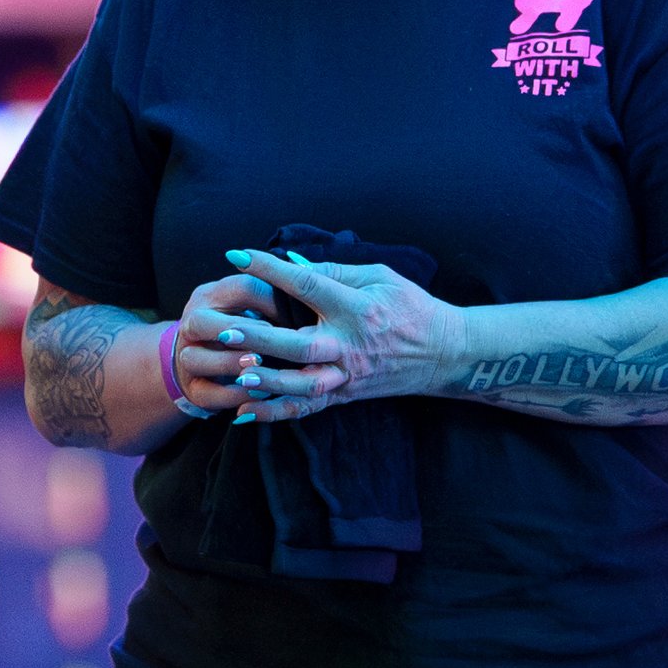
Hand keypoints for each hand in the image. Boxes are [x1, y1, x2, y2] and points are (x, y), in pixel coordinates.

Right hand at [165, 272, 284, 417]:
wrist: (207, 360)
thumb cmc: (244, 328)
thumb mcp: (254, 309)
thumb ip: (273, 302)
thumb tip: (307, 304)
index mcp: (211, 296)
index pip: (240, 289)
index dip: (271, 300)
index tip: (296, 313)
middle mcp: (191, 323)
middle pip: (200, 322)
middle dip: (237, 330)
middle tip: (269, 337)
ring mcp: (186, 358)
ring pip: (196, 359)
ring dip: (230, 363)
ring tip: (260, 367)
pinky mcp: (193, 389)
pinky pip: (206, 394)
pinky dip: (233, 395)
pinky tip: (258, 393)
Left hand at [195, 246, 463, 423]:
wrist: (443, 353)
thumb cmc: (410, 307)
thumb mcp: (380, 277)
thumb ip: (334, 269)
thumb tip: (289, 263)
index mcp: (358, 308)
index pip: (306, 285)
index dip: (270, 269)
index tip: (236, 255)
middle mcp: (350, 345)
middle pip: (298, 344)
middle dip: (260, 339)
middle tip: (225, 330)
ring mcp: (346, 375)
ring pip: (301, 385)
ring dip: (267, 382)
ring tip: (235, 374)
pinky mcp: (344, 395)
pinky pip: (307, 408)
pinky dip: (275, 413)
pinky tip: (244, 413)